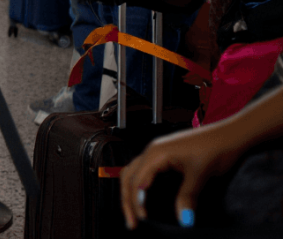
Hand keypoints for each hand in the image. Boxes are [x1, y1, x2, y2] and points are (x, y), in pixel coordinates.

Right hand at [119, 124, 244, 229]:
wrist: (231, 135)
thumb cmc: (217, 147)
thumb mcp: (200, 175)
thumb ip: (187, 197)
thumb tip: (183, 219)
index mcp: (156, 153)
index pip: (137, 181)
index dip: (137, 202)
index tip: (143, 219)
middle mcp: (152, 150)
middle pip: (129, 177)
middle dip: (127, 200)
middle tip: (132, 222)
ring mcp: (158, 152)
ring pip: (133, 173)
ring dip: (131, 193)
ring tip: (134, 212)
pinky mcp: (165, 155)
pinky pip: (144, 170)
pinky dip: (140, 185)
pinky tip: (145, 197)